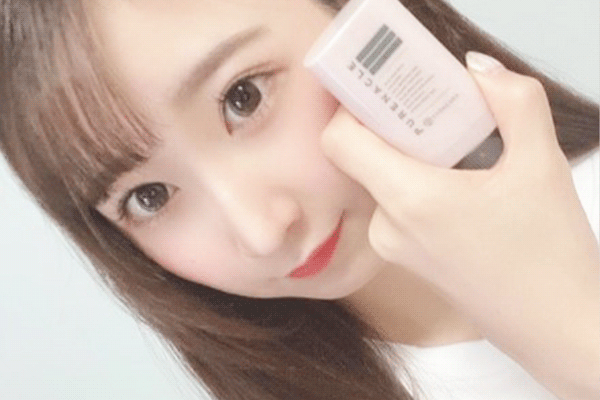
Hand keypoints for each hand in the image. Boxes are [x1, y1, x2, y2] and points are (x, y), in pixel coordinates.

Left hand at [321, 52, 598, 398]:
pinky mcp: (406, 257)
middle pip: (364, 154)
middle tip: (442, 109)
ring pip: (384, 178)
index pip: (339, 141)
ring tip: (466, 152)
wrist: (556, 331)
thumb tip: (477, 69)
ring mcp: (393, 246)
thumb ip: (514, 102)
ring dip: (415, 155)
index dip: (355, 106)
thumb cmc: (550, 257)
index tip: (390, 89)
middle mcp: (387, 226)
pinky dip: (421, 182)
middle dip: (398, 124)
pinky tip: (466, 185)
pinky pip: (397, 203)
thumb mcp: (542, 165)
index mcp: (408, 199)